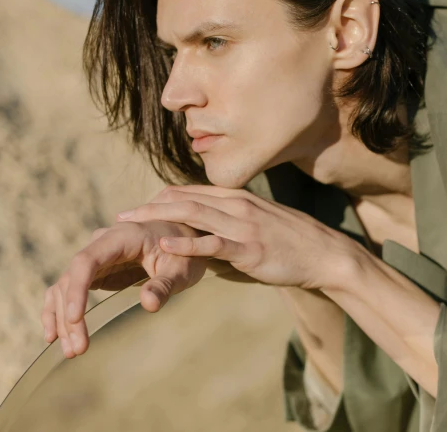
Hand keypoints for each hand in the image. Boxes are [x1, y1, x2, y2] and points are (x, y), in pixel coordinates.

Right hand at [41, 219, 238, 357]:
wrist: (186, 238)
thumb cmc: (186, 252)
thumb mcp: (182, 269)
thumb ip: (165, 285)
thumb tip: (148, 304)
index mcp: (123, 236)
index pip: (87, 260)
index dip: (77, 290)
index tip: (76, 319)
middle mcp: (102, 242)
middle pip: (72, 278)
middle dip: (70, 315)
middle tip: (77, 349)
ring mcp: (96, 256)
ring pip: (66, 286)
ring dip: (63, 319)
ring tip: (71, 351)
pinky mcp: (95, 270)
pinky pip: (68, 288)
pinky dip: (59, 311)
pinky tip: (54, 336)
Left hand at [116, 185, 363, 291]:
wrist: (324, 254)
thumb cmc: (293, 242)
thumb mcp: (260, 225)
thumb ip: (232, 226)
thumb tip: (208, 239)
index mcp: (238, 199)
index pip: (191, 192)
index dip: (162, 199)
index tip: (139, 207)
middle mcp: (237, 206)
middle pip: (185, 200)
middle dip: (150, 207)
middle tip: (122, 215)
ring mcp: (243, 226)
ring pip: (193, 216)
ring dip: (159, 219)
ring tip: (131, 224)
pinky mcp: (249, 249)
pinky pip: (213, 245)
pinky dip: (188, 245)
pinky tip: (166, 247)